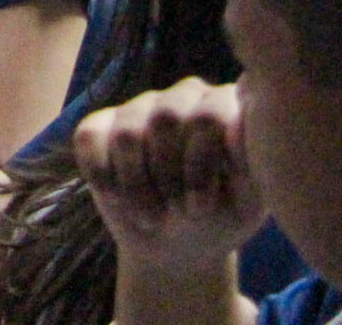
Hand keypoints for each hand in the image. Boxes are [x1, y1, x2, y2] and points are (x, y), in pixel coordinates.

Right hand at [71, 80, 264, 270]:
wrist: (179, 246)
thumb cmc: (222, 218)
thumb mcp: (249, 201)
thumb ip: (252, 161)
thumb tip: (240, 123)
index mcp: (226, 105)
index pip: (210, 114)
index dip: (200, 167)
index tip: (201, 209)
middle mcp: (185, 96)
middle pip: (166, 119)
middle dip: (168, 179)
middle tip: (178, 215)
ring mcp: (141, 107)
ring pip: (128, 134)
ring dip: (137, 188)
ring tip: (153, 219)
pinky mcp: (102, 124)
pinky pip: (90, 138)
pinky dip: (102, 178)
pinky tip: (120, 201)